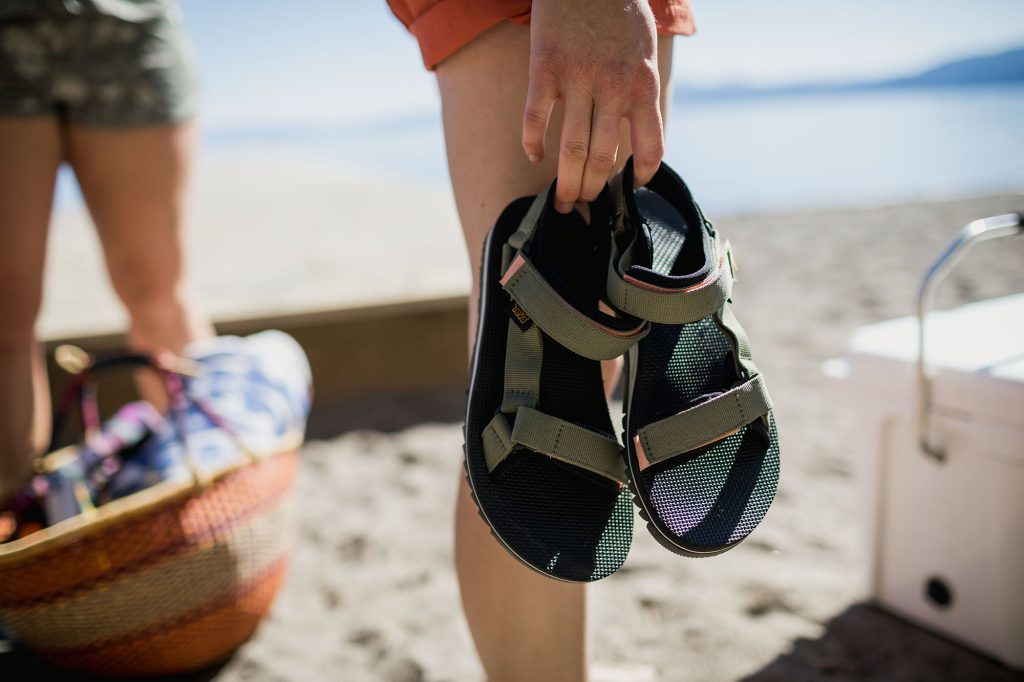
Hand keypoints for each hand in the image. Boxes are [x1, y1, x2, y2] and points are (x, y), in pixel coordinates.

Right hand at [524, 0, 663, 212]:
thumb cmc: (619, 13)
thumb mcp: (643, 51)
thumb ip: (638, 90)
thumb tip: (633, 132)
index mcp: (643, 85)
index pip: (650, 148)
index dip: (641, 176)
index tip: (630, 186)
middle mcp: (614, 86)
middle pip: (604, 157)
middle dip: (594, 189)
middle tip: (583, 202)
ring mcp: (578, 77)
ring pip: (572, 147)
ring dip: (567, 180)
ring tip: (563, 198)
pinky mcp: (545, 67)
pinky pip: (536, 117)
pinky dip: (533, 142)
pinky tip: (533, 155)